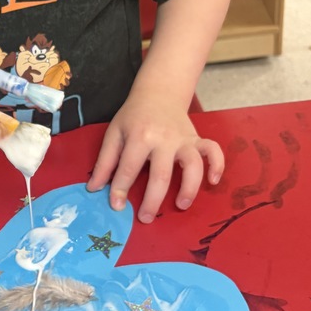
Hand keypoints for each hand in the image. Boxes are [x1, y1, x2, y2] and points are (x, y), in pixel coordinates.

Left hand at [86, 89, 223, 221]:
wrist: (158, 93)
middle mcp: (164, 139)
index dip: (121, 189)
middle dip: (153, 200)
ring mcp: (183, 139)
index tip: (117, 207)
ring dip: (189, 188)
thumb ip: (105, 161)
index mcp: (140, 136)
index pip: (129, 168)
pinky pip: (213, 151)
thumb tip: (93, 189)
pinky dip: (217, 166)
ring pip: (192, 165)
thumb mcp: (114, 133)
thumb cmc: (134, 116)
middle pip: (161, 174)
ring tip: (181, 205)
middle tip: (146, 218)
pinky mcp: (197, 139)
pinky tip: (213, 181)